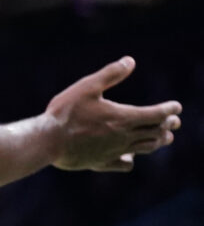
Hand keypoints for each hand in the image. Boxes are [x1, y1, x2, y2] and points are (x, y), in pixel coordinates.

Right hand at [45, 56, 181, 171]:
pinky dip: (132, 158)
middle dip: (167, 125)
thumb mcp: (87, 86)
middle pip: (156, 133)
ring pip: (145, 148)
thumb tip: (130, 61)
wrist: (48, 141)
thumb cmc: (66, 112)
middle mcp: (124, 137)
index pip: (156, 114)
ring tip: (164, 138)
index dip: (169, 109)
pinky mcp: (102, 163)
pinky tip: (129, 155)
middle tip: (174, 121)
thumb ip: (110, 74)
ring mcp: (114, 152)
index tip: (176, 106)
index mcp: (123, 117)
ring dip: (158, 141)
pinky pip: (125, 163)